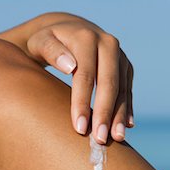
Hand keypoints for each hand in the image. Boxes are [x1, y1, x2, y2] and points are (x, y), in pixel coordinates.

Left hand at [24, 12, 133, 143]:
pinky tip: (127, 126)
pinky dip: (127, 108)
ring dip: (119, 115)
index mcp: (86, 38)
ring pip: (122, 88)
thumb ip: (51, 51)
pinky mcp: (125, 66)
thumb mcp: (41, 42)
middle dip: (104, 113)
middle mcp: (108, 44)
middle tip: (99, 139)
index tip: (79, 128)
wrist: (68, 29)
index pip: (85, 75)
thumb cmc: (47, 41)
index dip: (83, 103)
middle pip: (109, 83)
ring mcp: (119, 55)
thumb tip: (69, 67)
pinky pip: (128, 89)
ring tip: (117, 139)